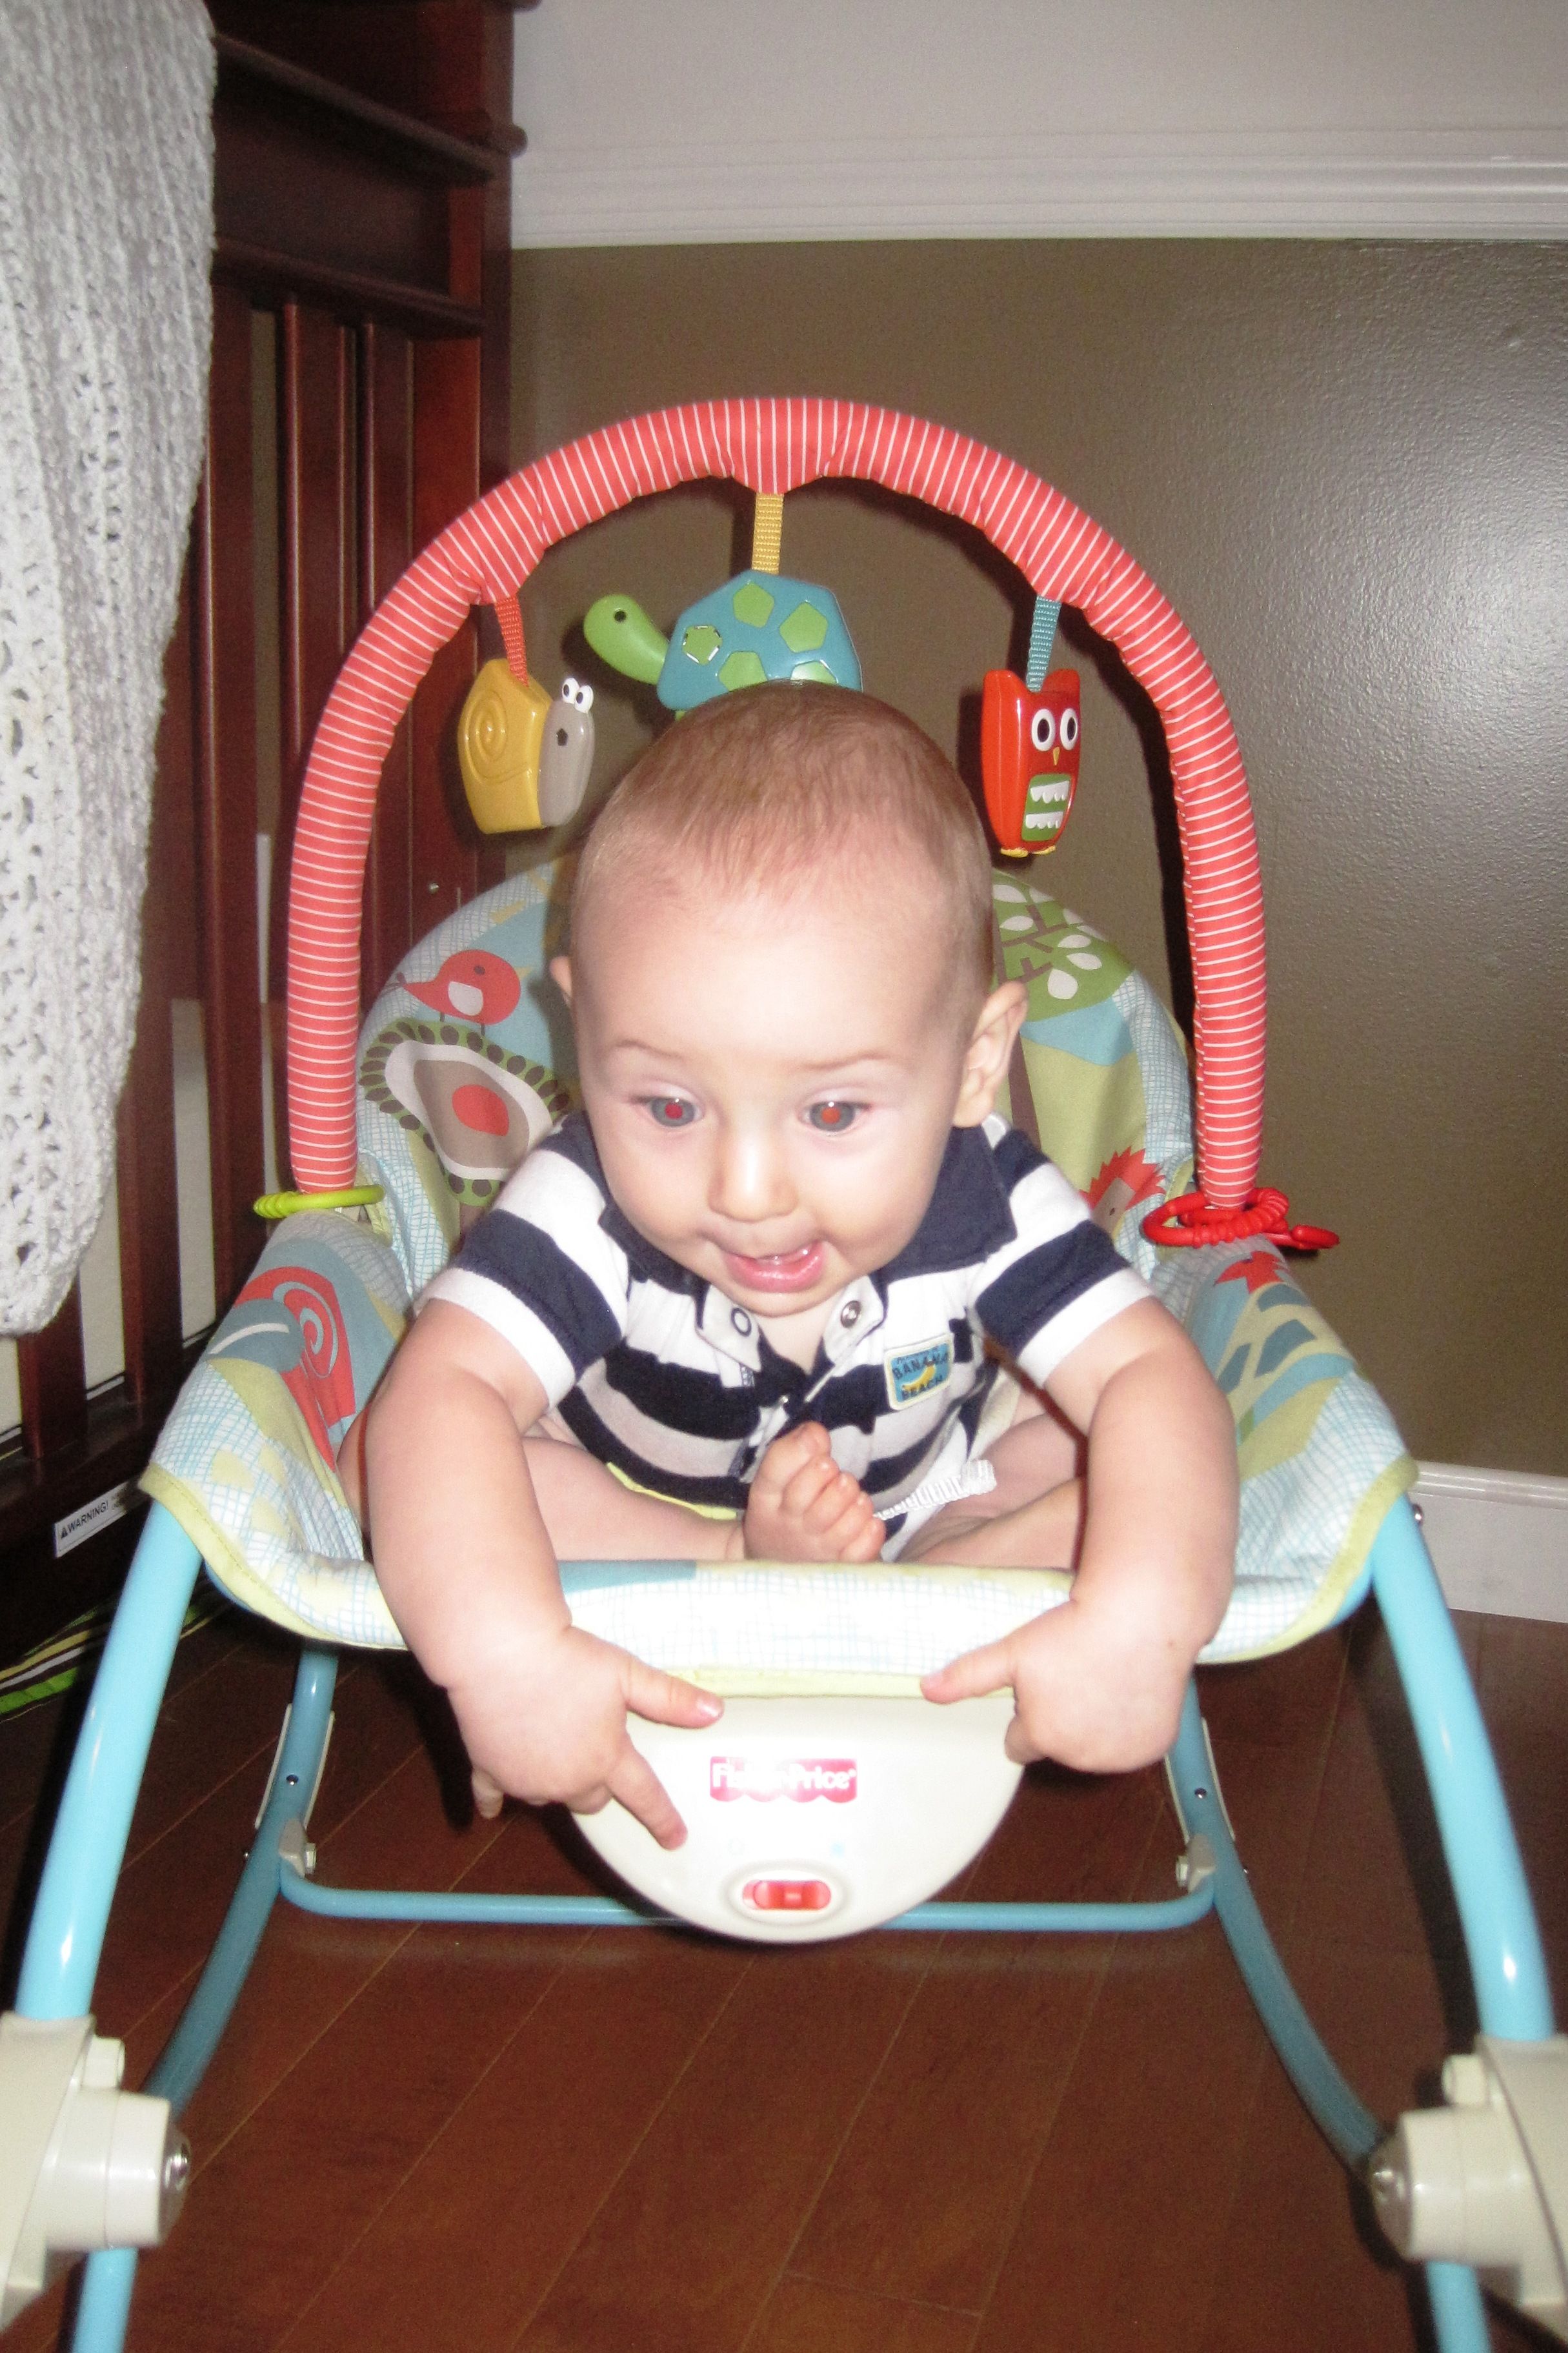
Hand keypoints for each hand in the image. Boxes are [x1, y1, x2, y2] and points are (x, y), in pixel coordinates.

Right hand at [451, 1622, 721, 1847]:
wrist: (502, 1653)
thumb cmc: (568, 1659)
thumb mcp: (627, 1673)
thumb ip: (671, 1698)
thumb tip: (714, 1712)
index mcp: (606, 1758)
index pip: (644, 1796)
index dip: (663, 1819)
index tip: (676, 1839)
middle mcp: (567, 1779)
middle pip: (592, 1799)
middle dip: (600, 1787)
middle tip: (599, 1763)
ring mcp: (525, 1781)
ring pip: (548, 1796)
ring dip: (555, 1783)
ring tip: (554, 1752)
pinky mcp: (489, 1770)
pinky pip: (493, 1795)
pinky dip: (497, 1798)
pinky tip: (493, 1806)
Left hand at [920, 1593, 1191, 1773]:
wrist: (1140, 1618)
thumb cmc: (1072, 1629)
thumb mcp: (1014, 1649)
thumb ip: (969, 1674)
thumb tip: (926, 1689)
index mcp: (1041, 1737)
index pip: (1019, 1744)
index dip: (1025, 1717)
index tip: (1038, 1689)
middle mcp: (1081, 1756)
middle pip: (1060, 1746)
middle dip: (1061, 1722)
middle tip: (1072, 1677)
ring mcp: (1121, 1755)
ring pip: (1098, 1747)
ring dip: (1096, 1727)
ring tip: (1101, 1679)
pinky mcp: (1154, 1747)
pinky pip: (1134, 1743)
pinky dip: (1132, 1726)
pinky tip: (1129, 1689)